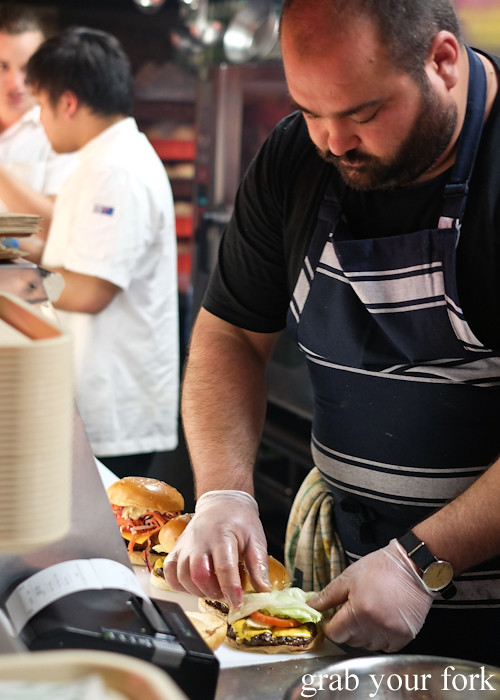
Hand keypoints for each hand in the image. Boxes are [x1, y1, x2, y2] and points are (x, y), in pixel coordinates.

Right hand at [164, 490, 270, 607]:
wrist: (221, 504)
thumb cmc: (239, 521)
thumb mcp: (255, 539)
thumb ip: (258, 564)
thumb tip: (263, 589)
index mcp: (222, 535)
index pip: (224, 566)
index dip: (230, 588)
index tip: (237, 602)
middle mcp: (199, 539)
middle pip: (198, 573)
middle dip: (212, 591)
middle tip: (225, 594)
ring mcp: (185, 544)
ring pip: (182, 575)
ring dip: (197, 590)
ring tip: (213, 590)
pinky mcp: (177, 549)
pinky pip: (169, 572)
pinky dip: (179, 585)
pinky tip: (194, 586)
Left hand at [307, 538, 434, 651]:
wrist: (413, 567)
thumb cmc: (381, 568)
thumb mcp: (349, 577)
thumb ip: (327, 596)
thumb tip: (310, 607)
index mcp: (359, 610)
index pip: (335, 633)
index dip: (329, 625)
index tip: (331, 617)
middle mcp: (376, 626)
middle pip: (350, 640)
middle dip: (345, 627)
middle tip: (349, 610)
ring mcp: (392, 633)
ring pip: (367, 645)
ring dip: (362, 634)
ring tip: (367, 613)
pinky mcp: (406, 636)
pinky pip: (385, 647)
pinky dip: (379, 638)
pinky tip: (380, 620)